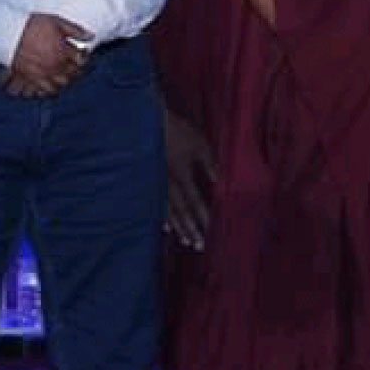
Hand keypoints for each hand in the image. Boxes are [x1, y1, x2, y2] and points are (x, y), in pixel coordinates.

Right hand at [2, 14, 90, 97]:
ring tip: (64, 77)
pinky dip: (49, 89)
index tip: (82, 56)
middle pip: (72, 74)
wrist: (9, 32)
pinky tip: (51, 86)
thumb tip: (91, 36)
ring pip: (60, 84)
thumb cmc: (33, 25)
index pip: (81, 60)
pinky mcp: (30, 77)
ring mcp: (42, 73)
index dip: (84, 59)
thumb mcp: (57, 22)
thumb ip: (75, 30)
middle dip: (76, 71)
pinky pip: (43, 89)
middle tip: (76, 68)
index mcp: (64, 51)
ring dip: (64, 81)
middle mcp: (55, 64)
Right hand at [162, 108, 216, 251]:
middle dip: (191, 229)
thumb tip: (221, 181)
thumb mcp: (199, 145)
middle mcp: (168, 185)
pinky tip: (165, 228)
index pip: (195, 202)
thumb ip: (210, 164)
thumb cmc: (178, 132)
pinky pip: (155, 204)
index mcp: (182, 176)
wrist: (149, 123)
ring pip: (168, 211)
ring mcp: (157, 185)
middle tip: (199, 246)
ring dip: (178, 227)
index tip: (210, 231)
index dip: (203, 217)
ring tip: (186, 241)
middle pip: (181, 212)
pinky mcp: (149, 181)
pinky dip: (162, 217)